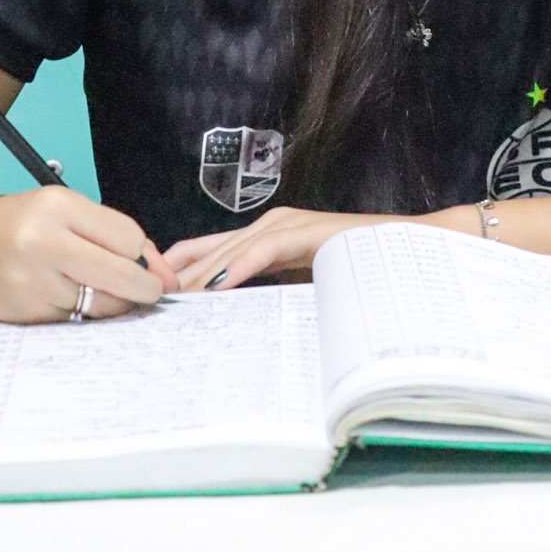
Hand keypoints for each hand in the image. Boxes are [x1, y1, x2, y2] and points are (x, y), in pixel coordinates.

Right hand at [0, 188, 178, 322]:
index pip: (128, 237)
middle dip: (145, 288)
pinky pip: (75, 319)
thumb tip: (155, 265)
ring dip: (112, 303)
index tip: (141, 260)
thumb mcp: (49, 209)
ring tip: (100, 292)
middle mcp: (45, 240)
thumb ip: (98, 231)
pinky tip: (64, 299)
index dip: (141, 253)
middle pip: (124, 274)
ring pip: (103, 303)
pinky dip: (80, 314)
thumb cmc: (1, 225)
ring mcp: (33, 280)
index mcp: (56, 205)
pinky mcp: (25, 312)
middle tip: (152, 292)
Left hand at [163, 206, 390, 290]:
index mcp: (264, 237)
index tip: (145, 299)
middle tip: (144, 306)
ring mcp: (287, 223)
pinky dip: (237, 267)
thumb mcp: (302, 288)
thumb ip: (271, 296)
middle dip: (176, 280)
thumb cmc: (357, 273)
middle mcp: (270, 224)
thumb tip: (235, 328)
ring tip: (168, 303)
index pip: (203, 251)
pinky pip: (264, 249)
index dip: (174, 272)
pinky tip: (216, 286)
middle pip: (207, 252)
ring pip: (229, 250)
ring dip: (198, 277)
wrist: (406, 250)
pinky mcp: (305, 230)